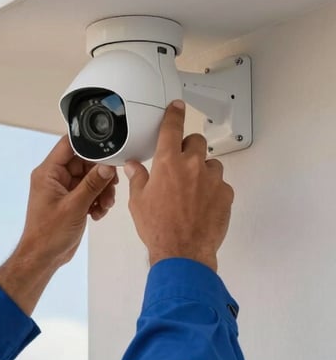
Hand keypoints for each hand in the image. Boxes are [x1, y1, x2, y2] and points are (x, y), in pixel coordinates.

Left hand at [0, 135, 117, 313]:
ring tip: (104, 205)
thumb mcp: (74, 206)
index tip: (108, 150)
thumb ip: (92, 184)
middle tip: (110, 187)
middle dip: (101, 175)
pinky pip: (89, 191)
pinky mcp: (71, 201)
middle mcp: (54, 177)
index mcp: (48, 173)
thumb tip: (108, 166)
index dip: (89, 145)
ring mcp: (63, 189)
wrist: (43, 257)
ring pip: (90, 178)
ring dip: (101, 190)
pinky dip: (97, 200)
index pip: (69, 145)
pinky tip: (97, 213)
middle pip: (85, 162)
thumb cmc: (48, 234)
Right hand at [124, 101, 233, 270]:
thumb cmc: (158, 228)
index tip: (177, 106)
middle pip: (196, 141)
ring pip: (211, 164)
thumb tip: (134, 167)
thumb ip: (138, 179)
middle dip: (189, 149)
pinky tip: (202, 206)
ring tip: (192, 192)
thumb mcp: (138, 202)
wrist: (182, 252)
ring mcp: (212, 179)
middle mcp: (192, 166)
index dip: (174, 114)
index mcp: (167, 163)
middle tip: (181, 165)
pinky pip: (220, 185)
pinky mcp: (225, 194)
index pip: (172, 128)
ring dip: (203, 171)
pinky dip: (212, 191)